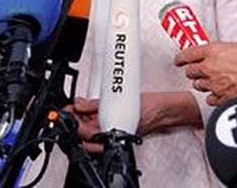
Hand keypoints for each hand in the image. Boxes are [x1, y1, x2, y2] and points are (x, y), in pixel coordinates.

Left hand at [68, 92, 200, 149]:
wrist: (168, 109)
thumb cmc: (153, 107)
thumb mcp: (120, 100)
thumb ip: (97, 105)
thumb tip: (80, 105)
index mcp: (113, 132)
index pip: (85, 133)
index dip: (73, 122)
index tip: (68, 110)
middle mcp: (114, 135)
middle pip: (86, 134)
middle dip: (77, 121)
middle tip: (72, 107)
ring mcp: (118, 132)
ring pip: (94, 130)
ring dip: (85, 118)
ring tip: (81, 105)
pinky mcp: (122, 127)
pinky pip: (104, 126)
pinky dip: (96, 118)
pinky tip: (94, 108)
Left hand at [175, 42, 236, 105]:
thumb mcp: (232, 47)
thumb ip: (217, 52)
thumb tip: (210, 55)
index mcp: (212, 51)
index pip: (187, 54)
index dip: (181, 58)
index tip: (179, 60)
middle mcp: (209, 67)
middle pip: (190, 72)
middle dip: (193, 72)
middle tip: (199, 72)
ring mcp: (214, 84)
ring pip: (199, 86)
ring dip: (204, 84)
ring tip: (214, 82)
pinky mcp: (221, 98)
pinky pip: (210, 99)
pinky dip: (214, 97)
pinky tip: (220, 93)